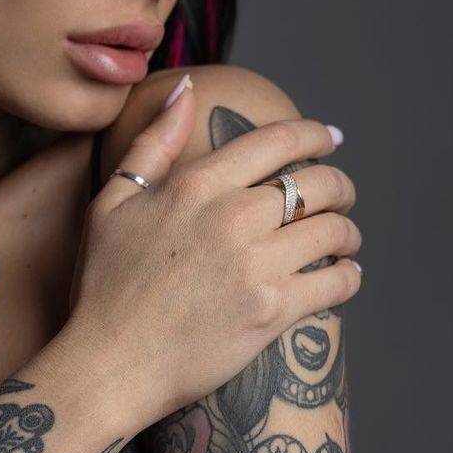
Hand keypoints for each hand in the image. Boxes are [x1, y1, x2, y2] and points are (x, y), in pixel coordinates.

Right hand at [65, 73, 361, 424]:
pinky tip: (345, 276)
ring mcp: (256, 266)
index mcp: (198, 185)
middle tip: (341, 198)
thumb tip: (184, 88)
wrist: (109, 363)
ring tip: (344, 241)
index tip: (330, 140)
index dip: (315, 135)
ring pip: (335, 232)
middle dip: (340, 188)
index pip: (278, 141)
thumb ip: (153, 143)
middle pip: (319, 185)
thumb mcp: (112, 203)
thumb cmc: (103, 286)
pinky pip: (337, 282)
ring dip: (348, 233)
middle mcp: (233, 217)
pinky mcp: (273, 312)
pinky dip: (350, 277)